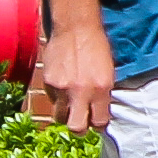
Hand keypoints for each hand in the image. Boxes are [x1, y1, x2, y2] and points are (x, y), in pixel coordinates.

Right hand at [33, 20, 116, 134]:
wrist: (76, 27)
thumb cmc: (96, 46)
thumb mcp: (108, 71)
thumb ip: (102, 93)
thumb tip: (98, 112)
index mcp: (102, 89)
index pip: (100, 123)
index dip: (98, 125)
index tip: (97, 122)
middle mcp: (82, 92)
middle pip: (77, 129)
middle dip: (80, 130)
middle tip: (81, 123)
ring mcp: (63, 88)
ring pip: (60, 118)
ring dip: (65, 115)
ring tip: (70, 105)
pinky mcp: (49, 83)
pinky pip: (53, 100)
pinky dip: (57, 98)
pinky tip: (63, 84)